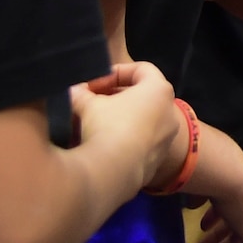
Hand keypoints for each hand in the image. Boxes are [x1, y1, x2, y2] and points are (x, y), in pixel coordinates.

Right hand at [72, 61, 177, 189]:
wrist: (114, 173)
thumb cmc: (107, 127)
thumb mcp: (88, 104)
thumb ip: (81, 93)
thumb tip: (73, 92)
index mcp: (159, 90)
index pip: (141, 69)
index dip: (115, 72)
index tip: (94, 83)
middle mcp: (170, 112)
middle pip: (142, 96)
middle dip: (114, 97)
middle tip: (91, 102)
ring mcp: (166, 139)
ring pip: (142, 121)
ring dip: (120, 119)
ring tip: (93, 125)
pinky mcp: (158, 161)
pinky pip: (141, 143)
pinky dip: (125, 140)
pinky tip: (103, 147)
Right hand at [189, 151, 242, 242]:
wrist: (225, 171)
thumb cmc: (207, 168)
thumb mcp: (200, 178)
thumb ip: (198, 192)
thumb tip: (191, 203)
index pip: (232, 203)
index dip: (216, 216)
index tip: (202, 226)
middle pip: (235, 224)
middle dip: (215, 237)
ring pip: (238, 241)